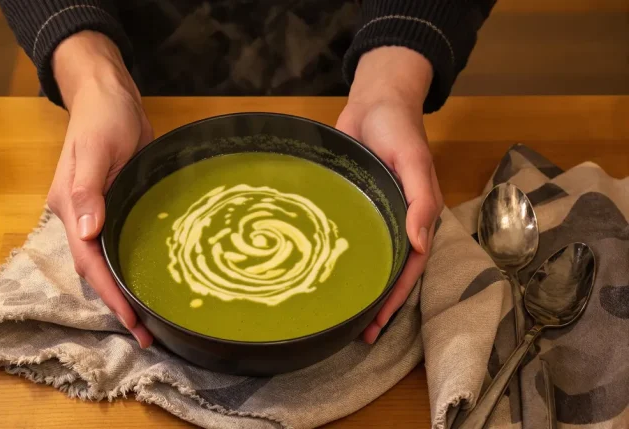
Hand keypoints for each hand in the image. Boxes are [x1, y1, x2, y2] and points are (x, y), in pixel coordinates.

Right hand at [48, 31, 153, 346]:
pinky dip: (134, 267)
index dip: (110, 293)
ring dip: (127, 290)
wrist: (110, 95)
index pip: (89, 262)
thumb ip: (89, 190)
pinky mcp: (117, 207)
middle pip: (97, 270)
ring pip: (109, 261)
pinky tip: (153, 280)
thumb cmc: (102, 117)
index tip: (133, 321)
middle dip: (119, 304)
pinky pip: (123, 244)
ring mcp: (99, 214)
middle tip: (149, 334)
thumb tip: (86, 232)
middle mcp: (81, 218)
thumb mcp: (96, 149)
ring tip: (153, 319)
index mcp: (69, 208)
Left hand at [336, 47, 443, 343]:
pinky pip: (350, 235)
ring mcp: (374, 213)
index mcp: (416, 215)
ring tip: (341, 315)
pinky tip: (325, 270)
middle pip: (390, 269)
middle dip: (377, 303)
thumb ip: (419, 200)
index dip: (396, 296)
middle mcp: (396, 219)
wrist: (374, 100)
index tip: (378, 324)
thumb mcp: (412, 160)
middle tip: (357, 334)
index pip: (409, 265)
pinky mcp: (352, 203)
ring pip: (370, 257)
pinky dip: (344, 257)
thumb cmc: (397, 128)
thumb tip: (419, 243)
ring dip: (360, 285)